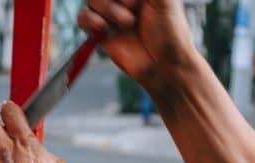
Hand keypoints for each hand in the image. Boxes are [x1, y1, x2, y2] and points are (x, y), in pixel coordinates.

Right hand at [78, 0, 194, 89]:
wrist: (164, 66)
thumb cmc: (171, 32)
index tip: (132, 1)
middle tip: (133, 5)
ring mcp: (111, 12)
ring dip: (108, 8)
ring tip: (127, 23)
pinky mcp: (102, 32)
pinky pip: (83, 18)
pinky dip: (90, 20)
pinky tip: (104, 28)